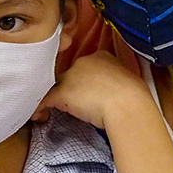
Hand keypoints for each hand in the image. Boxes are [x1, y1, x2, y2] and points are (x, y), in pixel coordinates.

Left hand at [35, 51, 152, 128]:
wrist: (128, 105)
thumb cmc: (134, 96)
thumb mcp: (126, 81)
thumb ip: (114, 81)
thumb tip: (113, 92)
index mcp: (101, 56)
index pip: (85, 67)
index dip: (83, 80)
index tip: (86, 92)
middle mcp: (84, 62)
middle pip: (69, 74)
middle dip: (69, 88)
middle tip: (71, 103)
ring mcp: (72, 76)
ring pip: (55, 85)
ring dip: (52, 97)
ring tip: (49, 110)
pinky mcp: (63, 92)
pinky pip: (46, 99)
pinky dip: (40, 107)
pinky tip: (38, 115)